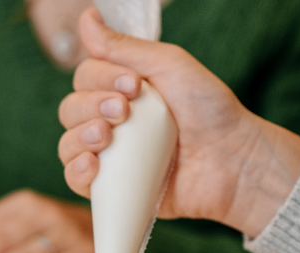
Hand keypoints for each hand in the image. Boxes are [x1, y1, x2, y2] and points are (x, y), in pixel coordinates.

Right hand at [58, 7, 299, 237]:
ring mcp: (109, 156)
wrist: (232, 161)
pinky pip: (75, 180)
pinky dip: (76, 171)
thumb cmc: (208, 111)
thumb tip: (87, 16)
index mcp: (120, 91)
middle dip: (90, 107)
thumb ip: (124, 46)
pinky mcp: (111, 188)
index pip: (85, 79)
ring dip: (80, 136)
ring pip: (67, 144)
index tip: (133, 86)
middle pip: (70, 110)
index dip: (99, 79)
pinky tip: (92, 165)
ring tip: (106, 137)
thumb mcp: (169, 66)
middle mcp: (110, 122)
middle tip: (124, 111)